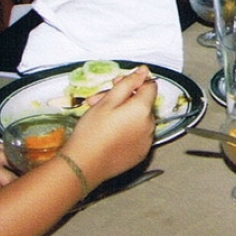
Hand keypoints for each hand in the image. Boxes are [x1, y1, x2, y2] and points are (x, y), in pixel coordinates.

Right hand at [60, 67, 157, 189]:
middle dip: (123, 98)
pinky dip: (126, 130)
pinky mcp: (140, 153)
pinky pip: (137, 135)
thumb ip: (128, 83)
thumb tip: (144, 70)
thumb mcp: (107, 101)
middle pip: (141, 103)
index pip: (150, 86)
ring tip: (100, 118)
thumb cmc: (93, 132)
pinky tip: (109, 133)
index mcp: (142, 109)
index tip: (118, 84)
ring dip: (123, 114)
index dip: (134, 82)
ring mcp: (146, 141)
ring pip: (138, 119)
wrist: (85, 165)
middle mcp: (150, 125)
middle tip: (99, 100)